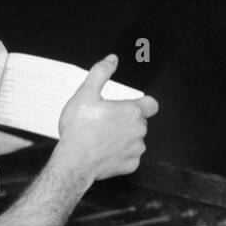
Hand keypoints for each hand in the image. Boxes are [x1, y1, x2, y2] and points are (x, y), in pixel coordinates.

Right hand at [54, 55, 158, 181]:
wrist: (74, 162)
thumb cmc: (79, 128)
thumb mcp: (85, 94)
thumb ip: (101, 73)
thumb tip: (112, 59)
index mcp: (132, 112)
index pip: (151, 104)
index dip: (142, 103)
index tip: (128, 106)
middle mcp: (139, 131)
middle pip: (140, 122)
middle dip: (126, 121)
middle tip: (105, 122)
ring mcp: (136, 150)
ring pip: (136, 140)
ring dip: (124, 138)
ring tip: (102, 138)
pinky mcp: (131, 165)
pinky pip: (130, 157)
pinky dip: (120, 155)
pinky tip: (104, 152)